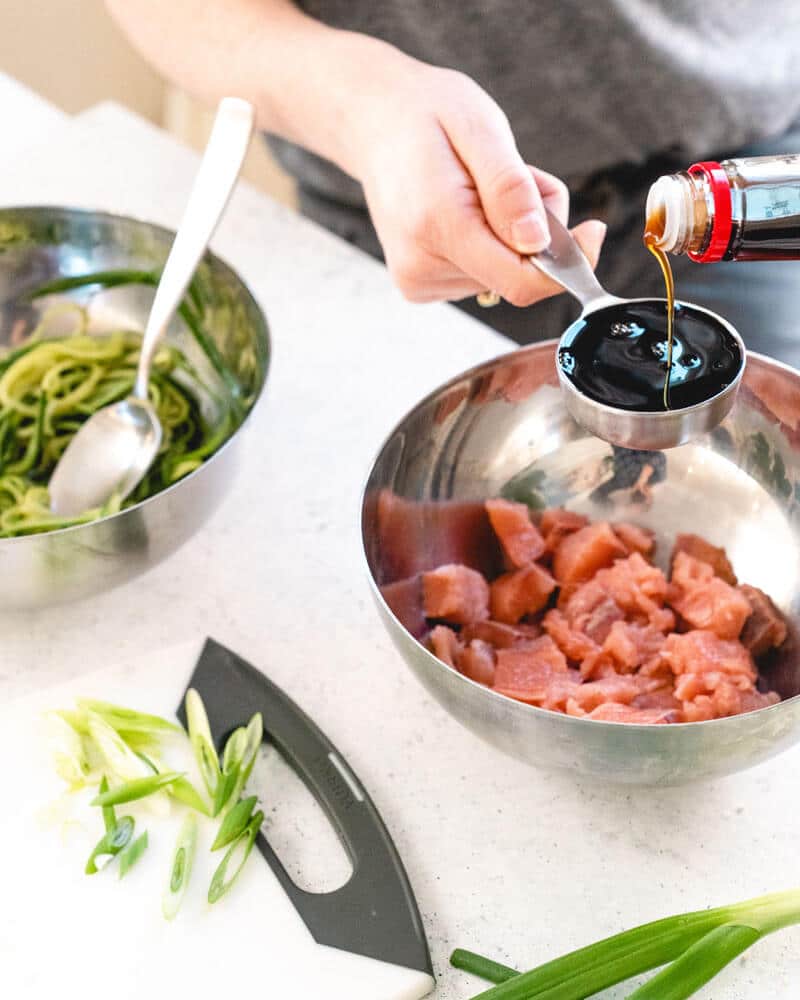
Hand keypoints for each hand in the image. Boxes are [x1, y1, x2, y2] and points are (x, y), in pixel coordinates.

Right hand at [350, 59, 605, 304]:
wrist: (375, 123)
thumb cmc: (427, 116)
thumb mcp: (480, 128)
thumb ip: (510, 188)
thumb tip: (539, 243)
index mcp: (438, 225)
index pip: (520, 281)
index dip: (567, 265)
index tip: (592, 230)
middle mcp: (422, 265)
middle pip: (516, 275)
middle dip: (536, 231)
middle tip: (517, 177)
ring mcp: (418, 280)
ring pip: (502, 274)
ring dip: (512, 233)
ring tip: (483, 186)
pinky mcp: (421, 285)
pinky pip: (482, 274)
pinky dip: (490, 243)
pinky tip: (467, 208)